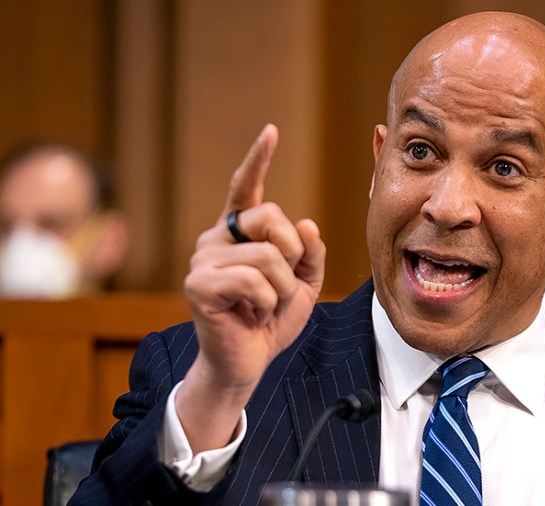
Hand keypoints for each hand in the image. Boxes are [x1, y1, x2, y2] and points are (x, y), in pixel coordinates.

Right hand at [178, 124, 325, 450]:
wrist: (247, 362)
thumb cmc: (271, 320)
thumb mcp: (303, 284)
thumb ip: (310, 254)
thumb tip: (307, 224)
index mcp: (239, 234)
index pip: (245, 188)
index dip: (258, 159)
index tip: (271, 132)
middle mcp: (216, 238)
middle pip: (270, 216)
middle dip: (291, 253)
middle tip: (281, 285)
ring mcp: (203, 259)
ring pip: (268, 256)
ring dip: (282, 288)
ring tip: (264, 306)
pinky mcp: (199, 284)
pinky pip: (254, 280)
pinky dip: (267, 302)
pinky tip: (252, 313)